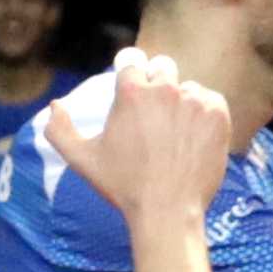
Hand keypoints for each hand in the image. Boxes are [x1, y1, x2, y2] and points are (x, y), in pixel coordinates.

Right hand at [45, 47, 238, 221]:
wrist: (167, 211)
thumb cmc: (123, 186)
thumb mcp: (82, 160)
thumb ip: (59, 130)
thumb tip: (54, 106)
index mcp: (131, 91)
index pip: (132, 60)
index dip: (132, 76)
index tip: (135, 92)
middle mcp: (164, 88)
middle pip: (163, 67)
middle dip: (158, 85)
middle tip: (156, 118)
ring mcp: (194, 99)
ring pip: (188, 88)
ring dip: (182, 104)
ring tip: (176, 137)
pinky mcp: (217, 112)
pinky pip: (210, 101)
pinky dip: (204, 116)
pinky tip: (194, 140)